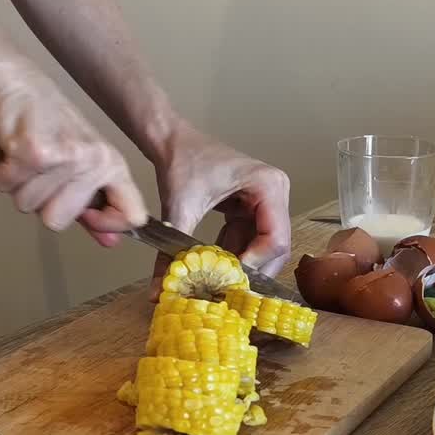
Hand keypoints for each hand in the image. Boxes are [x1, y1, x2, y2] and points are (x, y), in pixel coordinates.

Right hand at [0, 69, 147, 239]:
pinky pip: (7, 186)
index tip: (86, 215)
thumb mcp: (82, 163)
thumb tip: (111, 241)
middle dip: (40, 202)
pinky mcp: (32, 153)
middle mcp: (93, 161)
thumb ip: (94, 207)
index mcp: (112, 164)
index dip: (106, 225)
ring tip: (24, 158)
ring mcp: (64, 158)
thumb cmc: (49, 123)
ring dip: (17, 185)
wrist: (18, 84)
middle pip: (58, 221)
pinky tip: (9, 151)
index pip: (131, 214)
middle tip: (40, 170)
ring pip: (28, 206)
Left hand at [147, 124, 291, 298]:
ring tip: (217, 285)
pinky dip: (230, 256)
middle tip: (227, 292)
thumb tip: (159, 291)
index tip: (230, 281)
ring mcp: (265, 202)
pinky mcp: (250, 209)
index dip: (256, 264)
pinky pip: (247, 241)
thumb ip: (171, 253)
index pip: (276, 238)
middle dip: (252, 271)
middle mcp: (274, 194)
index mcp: (268, 185)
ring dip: (239, 267)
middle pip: (275, 247)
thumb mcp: (179, 209)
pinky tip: (212, 270)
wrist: (171, 141)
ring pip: (262, 248)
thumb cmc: (181, 161)